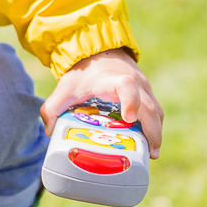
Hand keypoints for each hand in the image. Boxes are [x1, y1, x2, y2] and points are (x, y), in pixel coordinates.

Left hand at [40, 47, 164, 157]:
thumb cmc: (84, 72)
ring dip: (156, 132)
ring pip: (156, 111)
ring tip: (151, 154)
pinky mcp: (147, 94)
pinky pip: (155, 112)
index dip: (131, 101)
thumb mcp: (65, 88)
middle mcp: (134, 83)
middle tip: (150, 154)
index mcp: (113, 79)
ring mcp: (144, 88)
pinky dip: (154, 128)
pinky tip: (149, 144)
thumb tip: (50, 131)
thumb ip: (52, 108)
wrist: (100, 52)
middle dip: (152, 131)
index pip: (127, 86)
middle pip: (149, 107)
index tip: (129, 118)